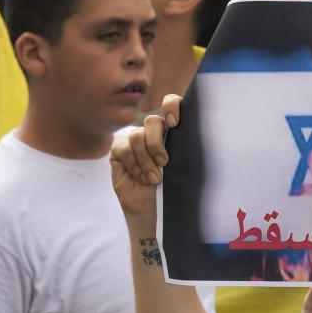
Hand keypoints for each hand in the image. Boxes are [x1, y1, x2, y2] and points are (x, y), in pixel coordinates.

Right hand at [110, 94, 179, 223]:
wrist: (152, 208)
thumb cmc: (171, 189)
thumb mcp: (182, 168)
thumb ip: (183, 150)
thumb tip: (193, 138)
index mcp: (172, 131)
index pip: (171, 104)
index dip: (171, 106)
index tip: (175, 123)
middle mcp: (152, 132)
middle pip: (152, 121)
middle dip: (157, 144)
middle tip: (164, 163)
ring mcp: (134, 139)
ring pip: (137, 137)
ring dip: (146, 160)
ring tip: (153, 179)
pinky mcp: (119, 149)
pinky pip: (124, 149)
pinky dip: (134, 166)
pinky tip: (140, 178)